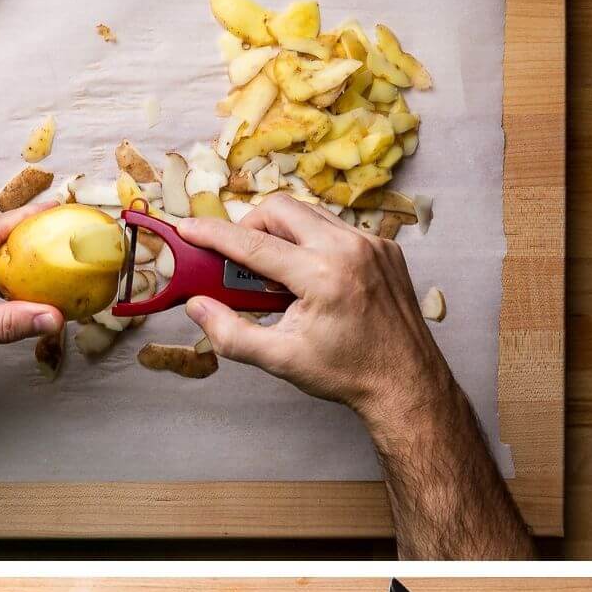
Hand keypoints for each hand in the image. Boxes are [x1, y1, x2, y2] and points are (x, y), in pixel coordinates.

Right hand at [179, 193, 453, 430]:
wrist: (405, 381)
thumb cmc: (346, 373)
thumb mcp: (280, 360)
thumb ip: (230, 333)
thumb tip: (197, 306)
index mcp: (323, 276)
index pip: (254, 245)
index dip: (214, 236)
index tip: (187, 229)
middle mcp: (350, 249)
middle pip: (280, 209)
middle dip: (250, 227)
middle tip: (239, 261)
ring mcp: (372, 244)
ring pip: (309, 213)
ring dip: (282, 234)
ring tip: (275, 274)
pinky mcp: (384, 247)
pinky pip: (336, 228)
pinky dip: (312, 242)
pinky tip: (310, 277)